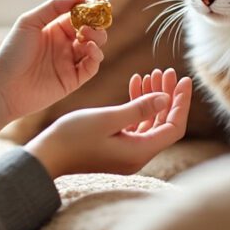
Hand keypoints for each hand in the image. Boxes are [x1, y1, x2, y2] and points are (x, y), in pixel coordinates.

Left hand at [0, 0, 107, 155]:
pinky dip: (96, 55)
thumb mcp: (29, 22)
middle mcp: (64, 44)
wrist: (3, 88)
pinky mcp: (73, 80)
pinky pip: (92, 66)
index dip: (91, 7)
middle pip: (91, 29)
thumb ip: (54, 7)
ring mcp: (69, 62)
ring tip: (87, 34)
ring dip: (98, 37)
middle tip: (95, 19)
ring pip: (95, 46)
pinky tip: (90, 48)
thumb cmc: (12, 53)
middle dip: (97, 22)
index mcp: (54, 29)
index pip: (79, 14)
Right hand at [25, 69, 192, 177]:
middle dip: (167, 96)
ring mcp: (126, 153)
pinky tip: (135, 84)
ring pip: (149, 122)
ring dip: (152, 98)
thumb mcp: (107, 119)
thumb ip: (139, 108)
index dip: (181, 103)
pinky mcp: (115, 148)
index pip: (173, 127)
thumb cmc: (72, 138)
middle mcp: (137, 155)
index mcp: (139, 151)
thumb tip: (167, 98)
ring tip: (151, 74)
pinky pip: (134, 125)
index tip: (184, 79)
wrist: (45, 157)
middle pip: (163, 124)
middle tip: (167, 71)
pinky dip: (136, 105)